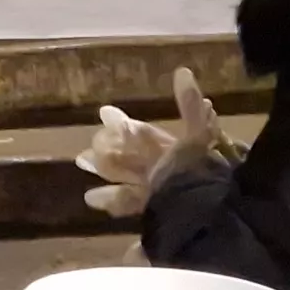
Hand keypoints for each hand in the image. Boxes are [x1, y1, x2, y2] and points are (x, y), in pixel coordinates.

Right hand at [83, 69, 223, 216]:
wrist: (206, 218)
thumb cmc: (194, 175)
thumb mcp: (195, 137)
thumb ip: (190, 107)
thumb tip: (183, 71)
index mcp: (176, 153)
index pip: (146, 135)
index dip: (124, 125)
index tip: (104, 113)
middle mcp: (165, 171)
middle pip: (133, 157)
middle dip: (109, 150)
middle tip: (85, 150)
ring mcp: (158, 194)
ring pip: (127, 180)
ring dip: (107, 172)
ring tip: (83, 164)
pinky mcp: (153, 216)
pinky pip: (128, 206)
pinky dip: (111, 202)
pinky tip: (91, 199)